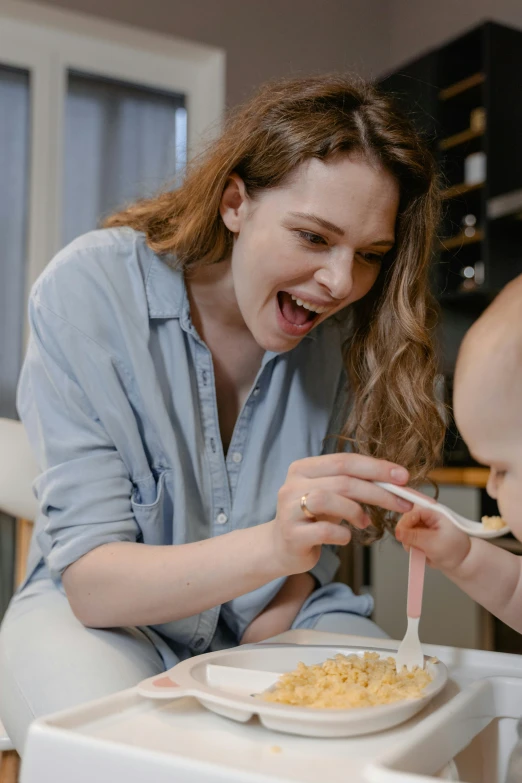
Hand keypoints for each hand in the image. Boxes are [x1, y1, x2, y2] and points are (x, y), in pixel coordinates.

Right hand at [269, 453, 412, 574]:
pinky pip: (325, 530)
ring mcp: (289, 509)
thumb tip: (395, 483)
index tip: (402, 476)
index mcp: (303, 468)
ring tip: (365, 522)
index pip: (344, 460)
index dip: (376, 467)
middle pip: (343, 481)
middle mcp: (293, 485)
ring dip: (356, 511)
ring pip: (329, 500)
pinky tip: (345, 536)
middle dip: (378, 491)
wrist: (280, 547)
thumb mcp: (331, 495)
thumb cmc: (312, 518)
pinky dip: (342, 534)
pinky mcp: (292, 535)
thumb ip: (354, 485)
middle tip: (403, 502)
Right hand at [395, 507, 470, 572]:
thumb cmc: (455, 550)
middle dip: (406, 534)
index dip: (405, 521)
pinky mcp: (419, 536)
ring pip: (405, 531)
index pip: (412, 510)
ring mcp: (422, 526)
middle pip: (406, 520)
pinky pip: (407, 540)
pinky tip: (420, 552)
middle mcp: (426, 517)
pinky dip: (412, 548)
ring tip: (421, 551)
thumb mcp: (433, 543)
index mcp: (433, 512)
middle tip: (412, 545)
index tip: (400, 533)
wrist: (460, 561)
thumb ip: (414, 537)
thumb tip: (398, 532)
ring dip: (409, 543)